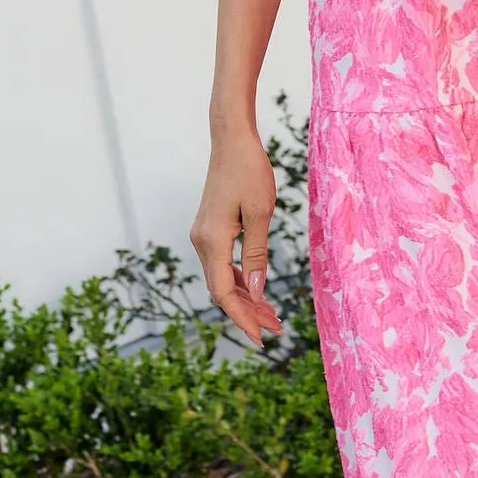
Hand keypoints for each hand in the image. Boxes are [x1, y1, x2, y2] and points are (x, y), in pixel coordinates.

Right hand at [191, 125, 283, 345]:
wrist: (231, 140)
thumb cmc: (250, 171)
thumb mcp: (261, 213)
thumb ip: (256, 255)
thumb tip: (254, 293)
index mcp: (212, 240)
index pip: (223, 294)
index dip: (242, 318)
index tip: (261, 337)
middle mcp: (200, 241)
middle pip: (220, 291)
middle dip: (247, 312)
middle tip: (276, 328)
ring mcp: (202, 235)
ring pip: (220, 279)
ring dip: (244, 298)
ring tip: (271, 314)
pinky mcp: (208, 229)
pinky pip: (221, 264)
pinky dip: (238, 280)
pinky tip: (255, 289)